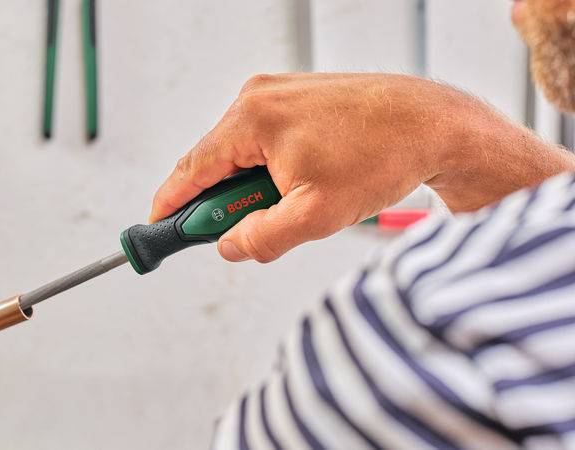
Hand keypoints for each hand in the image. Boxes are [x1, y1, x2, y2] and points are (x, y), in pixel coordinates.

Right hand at [150, 73, 574, 261]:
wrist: (435, 124)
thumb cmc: (384, 156)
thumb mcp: (315, 216)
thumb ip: (260, 238)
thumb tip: (229, 245)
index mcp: (253, 118)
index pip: (191, 168)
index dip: (170, 204)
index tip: (156, 228)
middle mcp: (259, 97)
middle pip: (215, 161)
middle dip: (223, 202)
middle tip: (241, 230)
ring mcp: (280, 93)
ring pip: (243, 153)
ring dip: (254, 187)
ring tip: (296, 203)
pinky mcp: (298, 97)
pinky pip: (267, 140)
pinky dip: (273, 169)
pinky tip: (306, 182)